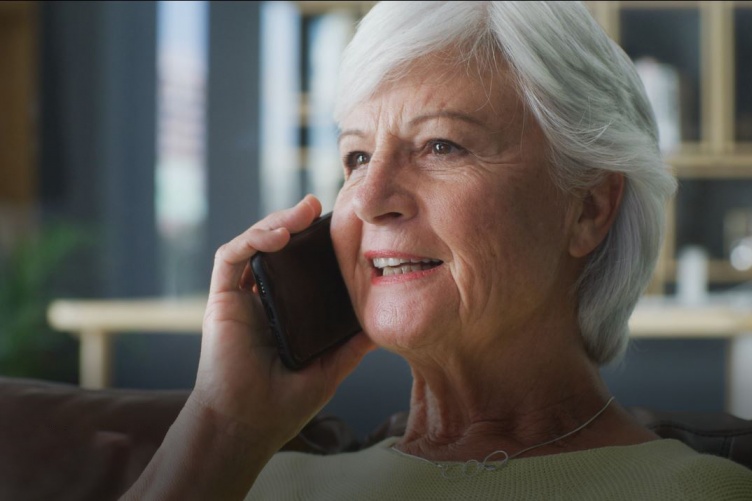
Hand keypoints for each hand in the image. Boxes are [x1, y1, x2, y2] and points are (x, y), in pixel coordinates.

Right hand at [191, 195, 374, 449]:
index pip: (298, 265)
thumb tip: (381, 327)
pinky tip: (278, 234)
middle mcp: (261, 299)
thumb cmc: (284, 404)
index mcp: (285, 311)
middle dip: (295, 222)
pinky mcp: (221, 299)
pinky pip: (231, 257)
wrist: (247, 426)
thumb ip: (351, 346)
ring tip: (304, 211)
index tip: (340, 226)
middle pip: (276, 247)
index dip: (314, 242)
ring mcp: (241, 297)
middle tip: (319, 206)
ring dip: (276, 222)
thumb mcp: (329, 369)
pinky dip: (252, 239)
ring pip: (254, 243)